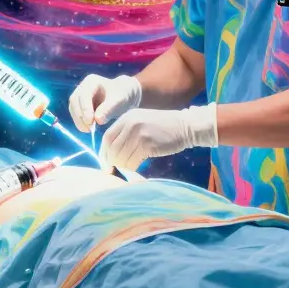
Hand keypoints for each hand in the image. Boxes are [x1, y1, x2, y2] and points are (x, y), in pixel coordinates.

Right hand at [69, 74, 141, 131]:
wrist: (123, 95)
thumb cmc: (121, 95)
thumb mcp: (119, 101)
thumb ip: (108, 109)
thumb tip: (97, 120)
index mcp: (91, 81)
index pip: (84, 95)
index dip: (85, 109)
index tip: (90, 122)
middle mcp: (82, 87)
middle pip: (75, 101)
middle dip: (80, 116)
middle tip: (89, 129)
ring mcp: (79, 95)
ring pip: (73, 108)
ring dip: (78, 120)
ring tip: (88, 130)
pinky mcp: (79, 104)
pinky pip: (75, 113)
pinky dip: (80, 122)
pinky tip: (87, 128)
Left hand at [99, 104, 218, 172]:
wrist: (185, 125)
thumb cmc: (163, 127)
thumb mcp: (141, 121)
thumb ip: (126, 131)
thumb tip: (111, 153)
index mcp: (126, 117)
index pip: (107, 137)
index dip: (104, 152)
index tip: (105, 162)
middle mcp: (130, 124)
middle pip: (112, 149)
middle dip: (112, 162)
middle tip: (114, 170)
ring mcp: (139, 134)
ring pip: (122, 157)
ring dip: (123, 166)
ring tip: (128, 168)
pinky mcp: (148, 145)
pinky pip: (133, 162)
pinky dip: (132, 168)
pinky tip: (136, 167)